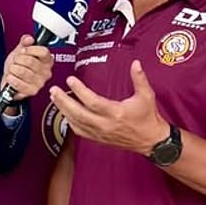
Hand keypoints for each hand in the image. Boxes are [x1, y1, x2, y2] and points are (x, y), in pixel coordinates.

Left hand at [1, 34, 53, 102]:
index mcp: (46, 60)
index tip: (23, 50)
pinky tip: (10, 77)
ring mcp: (39, 83)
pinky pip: (20, 83)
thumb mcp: (20, 51)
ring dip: (13, 69)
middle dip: (18, 59)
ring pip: (23, 72)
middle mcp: (46, 72)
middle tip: (15, 61)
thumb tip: (29, 38)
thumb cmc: (17, 67)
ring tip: (12, 69)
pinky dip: (11, 79)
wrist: (10, 80)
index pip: (44, 52)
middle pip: (31, 61)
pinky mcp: (32, 91)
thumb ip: (24, 42)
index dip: (30, 49)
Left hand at [49, 59, 168, 153]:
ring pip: (76, 123)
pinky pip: (80, 131)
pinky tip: (65, 113)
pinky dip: (70, 122)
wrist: (151, 140)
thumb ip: (139, 78)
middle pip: (78, 114)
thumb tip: (135, 63)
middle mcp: (105, 125)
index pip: (92, 102)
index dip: (79, 91)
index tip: (70, 80)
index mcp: (116, 113)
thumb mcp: (146, 96)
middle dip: (63, 102)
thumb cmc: (148, 118)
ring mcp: (100, 133)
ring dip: (64, 111)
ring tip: (56, 99)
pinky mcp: (99, 138)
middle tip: (54, 90)